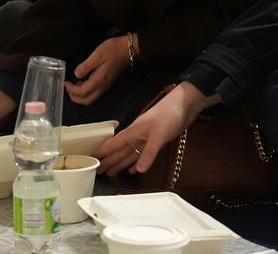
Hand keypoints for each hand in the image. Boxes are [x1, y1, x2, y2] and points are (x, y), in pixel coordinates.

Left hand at [64, 36, 131, 105]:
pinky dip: (86, 93)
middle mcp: (103, 87)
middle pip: (87, 101)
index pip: (82, 93)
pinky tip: (82, 83)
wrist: (128, 50)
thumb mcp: (97, 55)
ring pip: (91, 99)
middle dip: (75, 97)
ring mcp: (106, 86)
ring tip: (73, 85)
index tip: (65, 82)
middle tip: (67, 87)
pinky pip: (95, 94)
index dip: (71, 90)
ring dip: (80, 96)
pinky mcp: (107, 84)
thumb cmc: (113, 50)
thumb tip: (76, 74)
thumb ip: (86, 66)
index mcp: (99, 80)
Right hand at [93, 82, 216, 175]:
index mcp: (134, 131)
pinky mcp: (156, 140)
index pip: (114, 143)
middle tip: (98, 170)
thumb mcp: (159, 134)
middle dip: (109, 160)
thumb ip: (149, 152)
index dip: (103, 151)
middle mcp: (138, 135)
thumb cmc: (170, 113)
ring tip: (111, 172)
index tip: (92, 158)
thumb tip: (139, 169)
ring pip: (130, 153)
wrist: (185, 105)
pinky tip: (134, 169)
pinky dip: (138, 162)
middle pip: (120, 151)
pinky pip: (143, 154)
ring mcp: (147, 138)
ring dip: (121, 163)